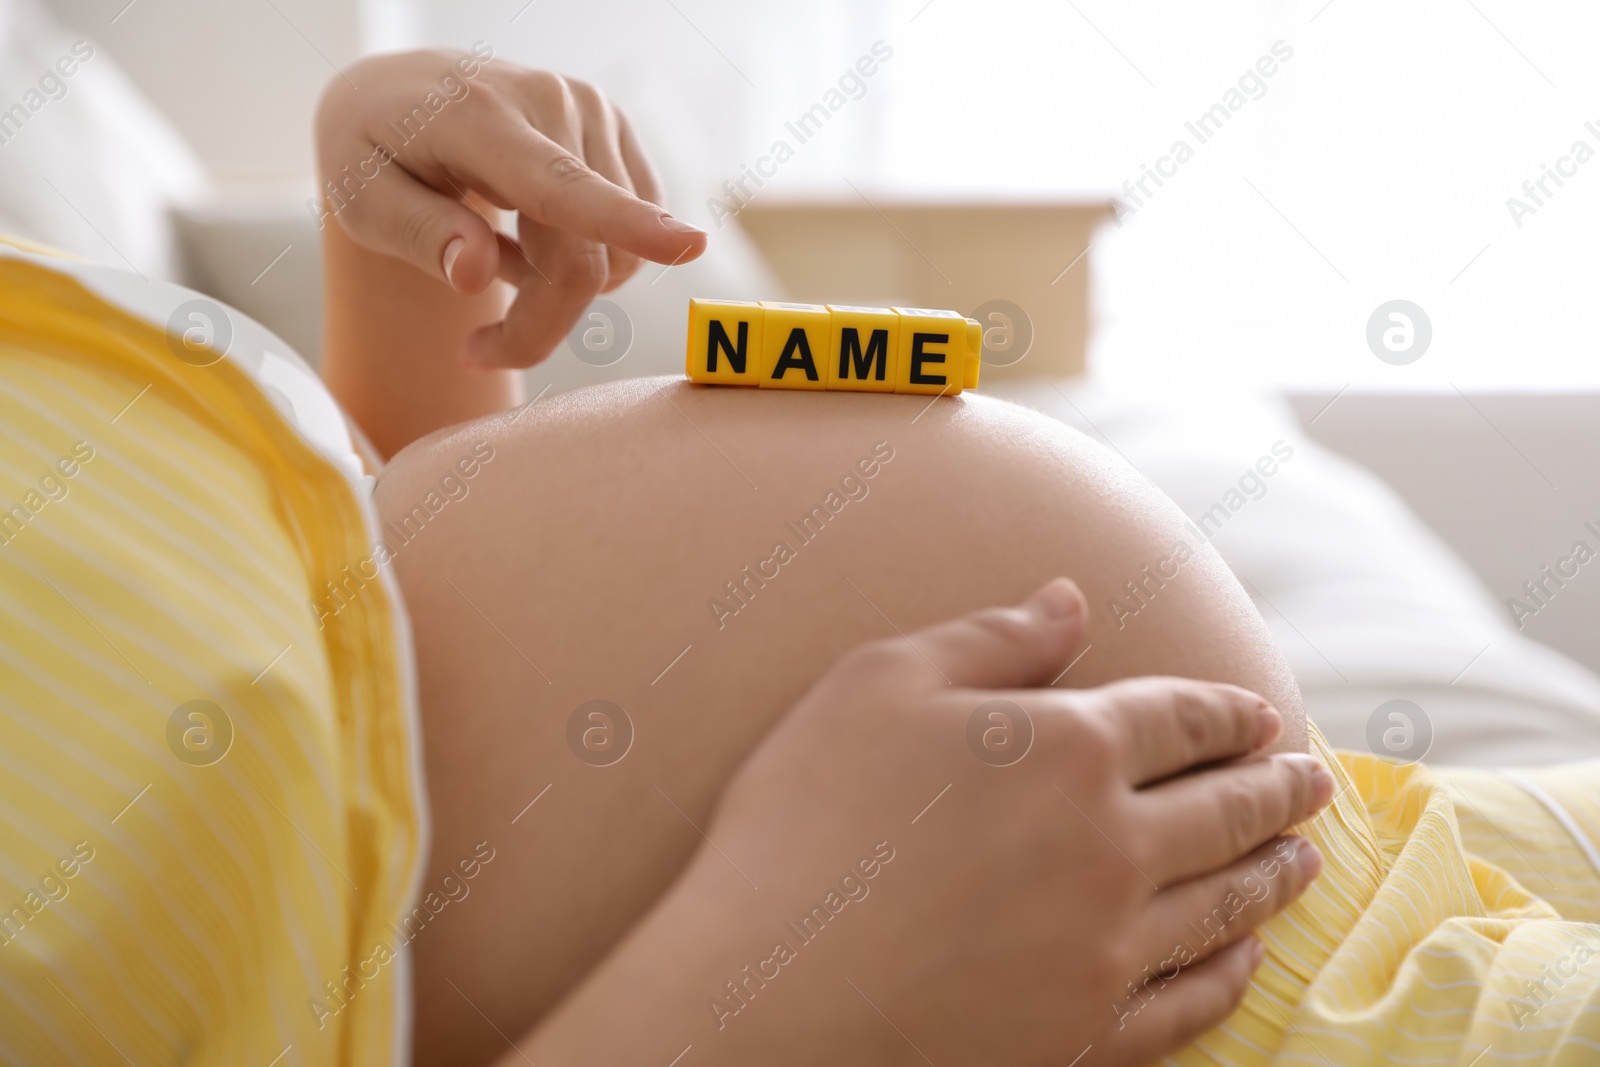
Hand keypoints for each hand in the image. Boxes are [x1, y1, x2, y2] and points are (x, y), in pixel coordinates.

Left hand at [314, 48, 706, 368]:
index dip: (625, 224)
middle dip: (541, 324)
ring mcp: (592, 112)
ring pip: (617, 254)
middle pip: (585, 258)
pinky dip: (591, 256)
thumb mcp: (362, 200)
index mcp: (479, 119)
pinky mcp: (615, 128)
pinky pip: (632, 231)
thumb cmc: (373, 152)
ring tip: (497, 259)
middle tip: (478, 349)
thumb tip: (476, 275)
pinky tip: (535, 236)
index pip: (560, 186)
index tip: (689, 247)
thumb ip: (418, 236)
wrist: (399, 94)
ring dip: (563, 288)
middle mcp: (549, 103)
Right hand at [704, 578, 1332, 1065]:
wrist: (766, 989)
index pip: (1181, 720)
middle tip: (1314, 780)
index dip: (1229, 713)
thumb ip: (990, 640)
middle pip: (1225, 810)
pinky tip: (1246, 956)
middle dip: (1276, 789)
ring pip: (1224, 903)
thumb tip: (1071, 599)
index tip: (1264, 715)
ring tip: (1304, 858)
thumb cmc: (805, 820)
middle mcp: (1113, 846)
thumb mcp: (879, 686)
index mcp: (1069, 748)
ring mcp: (1107, 948)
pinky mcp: (1086, 1034)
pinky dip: (1232, 973)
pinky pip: (1191, 1001)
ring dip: (1274, 873)